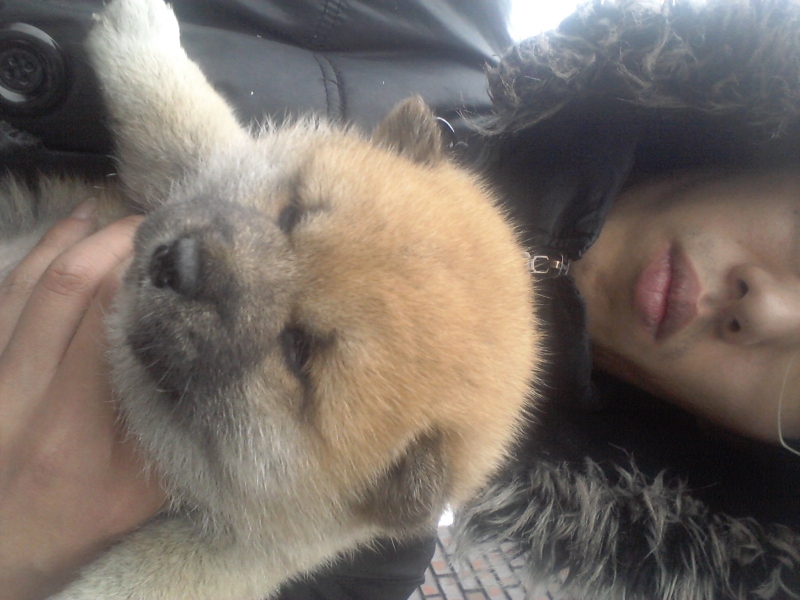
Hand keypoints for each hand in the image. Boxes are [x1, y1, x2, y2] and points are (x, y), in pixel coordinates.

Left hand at [0, 203, 166, 599]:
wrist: (3, 547)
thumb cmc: (80, 520)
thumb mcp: (145, 490)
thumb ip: (177, 427)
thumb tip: (221, 365)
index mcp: (71, 423)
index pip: (103, 322)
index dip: (137, 275)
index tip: (175, 252)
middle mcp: (21, 390)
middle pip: (62, 289)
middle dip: (110, 243)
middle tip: (153, 224)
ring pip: (24, 284)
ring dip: (68, 240)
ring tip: (109, 213)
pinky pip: (2, 297)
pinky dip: (32, 258)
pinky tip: (61, 235)